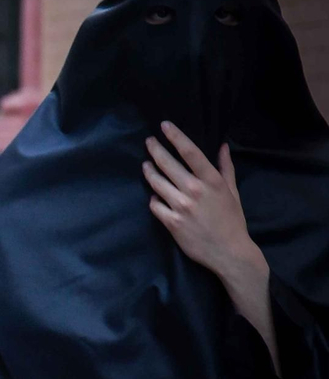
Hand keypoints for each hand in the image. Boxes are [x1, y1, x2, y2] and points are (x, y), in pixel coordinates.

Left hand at [144, 122, 276, 367]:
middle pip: (167, 164)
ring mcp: (181, 206)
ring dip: (149, 172)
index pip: (190, 152)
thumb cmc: (232, 220)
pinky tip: (155, 196)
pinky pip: (154, 205)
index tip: (164, 126)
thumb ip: (225, 168)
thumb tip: (222, 146)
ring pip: (156, 183)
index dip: (175, 136)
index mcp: (212, 181)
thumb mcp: (232, 192)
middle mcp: (194, 190)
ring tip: (146, 166)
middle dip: (155, 150)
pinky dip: (154, 199)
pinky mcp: (171, 222)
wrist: (229, 252)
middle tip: (149, 142)